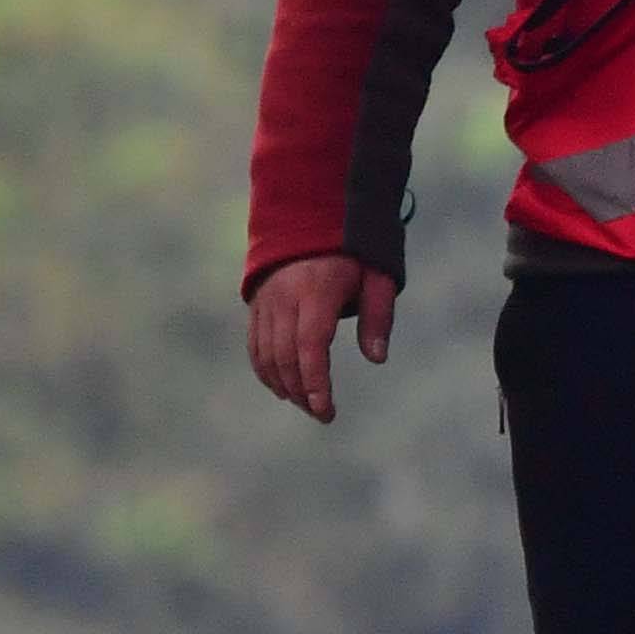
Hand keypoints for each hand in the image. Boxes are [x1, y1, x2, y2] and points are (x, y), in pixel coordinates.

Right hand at [246, 255, 392, 422]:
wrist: (307, 218)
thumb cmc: (352, 251)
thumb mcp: (377, 276)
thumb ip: (378, 316)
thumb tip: (377, 358)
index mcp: (316, 291)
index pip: (310, 346)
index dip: (315, 382)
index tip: (326, 410)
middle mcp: (284, 299)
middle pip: (286, 357)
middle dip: (303, 392)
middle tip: (323, 415)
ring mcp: (265, 303)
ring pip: (267, 356)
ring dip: (285, 386)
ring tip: (308, 406)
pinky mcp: (256, 307)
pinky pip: (256, 346)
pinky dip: (266, 372)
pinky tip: (284, 389)